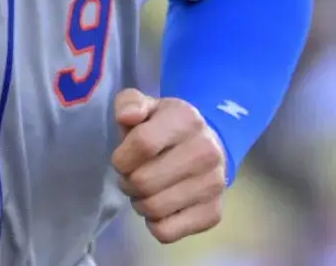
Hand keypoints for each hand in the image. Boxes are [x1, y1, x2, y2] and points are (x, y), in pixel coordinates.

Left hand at [110, 88, 227, 243]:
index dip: (122, 157)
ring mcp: (213, 184)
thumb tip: (127, 117)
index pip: (143, 144)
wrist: (207, 146)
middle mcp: (207, 151)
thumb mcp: (145, 106)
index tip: (121, 159)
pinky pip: (167, 232)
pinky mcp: (213, 214)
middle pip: (144, 181)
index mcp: (187, 119)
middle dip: (127, 182)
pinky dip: (154, 224)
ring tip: (145, 191)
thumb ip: (129, 103)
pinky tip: (160, 207)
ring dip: (139, 203)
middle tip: (132, 176)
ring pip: (154, 209)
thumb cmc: (165, 127)